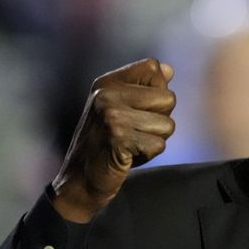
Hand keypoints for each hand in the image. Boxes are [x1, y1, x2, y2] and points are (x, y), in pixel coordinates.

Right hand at [51, 58, 175, 222]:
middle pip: (169, 98)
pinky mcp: (118, 139)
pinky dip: (148, 155)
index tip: (138, 109)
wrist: (79, 179)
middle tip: (135, 132)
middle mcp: (107, 94)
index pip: (153, 68)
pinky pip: (159, 145)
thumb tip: (168, 70)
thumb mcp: (119, 108)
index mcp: (107, 83)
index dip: (157, 91)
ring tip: (131, 144)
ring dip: (155, 140)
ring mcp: (112, 116)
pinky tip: (128, 155)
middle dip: (160, 119)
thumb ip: (143, 88)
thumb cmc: (105, 144)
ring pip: (167, 125)